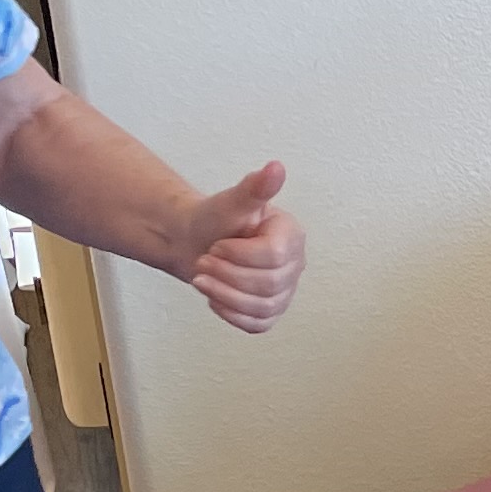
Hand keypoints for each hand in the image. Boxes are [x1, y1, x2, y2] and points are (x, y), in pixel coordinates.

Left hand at [177, 161, 305, 331]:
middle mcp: (295, 264)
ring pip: (263, 307)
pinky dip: (232, 314)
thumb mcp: (232, 201)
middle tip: (204, 261)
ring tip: (203, 279)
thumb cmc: (215, 219)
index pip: (273, 256)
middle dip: (227, 275)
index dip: (238, 255)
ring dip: (224, 295)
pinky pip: (257, 324)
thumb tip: (276, 167)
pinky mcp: (270, 311)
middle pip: (268, 285)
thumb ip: (255, 188)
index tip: (217, 245)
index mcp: (291, 235)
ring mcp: (285, 291)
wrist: (196, 242)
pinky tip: (216, 297)